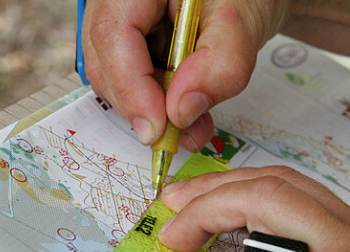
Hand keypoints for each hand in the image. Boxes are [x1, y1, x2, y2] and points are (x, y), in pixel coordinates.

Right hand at [82, 0, 289, 149]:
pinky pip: (129, 79)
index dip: (132, 88)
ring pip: (114, 76)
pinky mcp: (128, 42)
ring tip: (194, 120)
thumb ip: (219, 65)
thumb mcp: (242, 21)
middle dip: (142, 106)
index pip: (114, 35)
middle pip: (106, 61)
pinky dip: (157, 101)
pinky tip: (185, 105)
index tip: (158, 128)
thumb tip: (181, 113)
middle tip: (180, 133)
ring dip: (152, 108)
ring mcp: (118, 20)